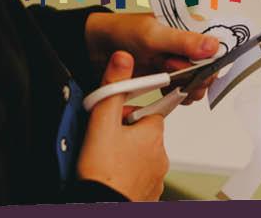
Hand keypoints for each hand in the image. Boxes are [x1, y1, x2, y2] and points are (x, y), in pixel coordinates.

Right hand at [77, 52, 168, 200]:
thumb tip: (123, 58)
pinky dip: (127, 175)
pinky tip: (111, 176)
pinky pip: (139, 177)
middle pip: (142, 133)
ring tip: (104, 161)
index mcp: (153, 133)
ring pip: (141, 155)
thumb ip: (112, 88)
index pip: (148, 110)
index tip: (115, 119)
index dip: (126, 113)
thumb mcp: (102, 123)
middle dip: (124, 134)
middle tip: (102, 141)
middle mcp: (160, 154)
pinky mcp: (149, 194)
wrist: (100, 207)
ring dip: (125, 155)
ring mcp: (156, 176)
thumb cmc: (101, 173)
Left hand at [86, 12, 218, 103]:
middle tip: (174, 72)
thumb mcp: (153, 35)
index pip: (217, 45)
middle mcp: (189, 44)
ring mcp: (179, 62)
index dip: (211, 60)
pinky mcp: (169, 77)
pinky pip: (184, 90)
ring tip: (168, 82)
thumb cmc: (123, 32)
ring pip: (199, 81)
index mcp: (191, 26)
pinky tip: (169, 92)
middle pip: (210, 67)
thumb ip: (183, 42)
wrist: (96, 48)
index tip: (198, 67)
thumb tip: (214, 46)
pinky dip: (179, 95)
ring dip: (188, 87)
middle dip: (197, 75)